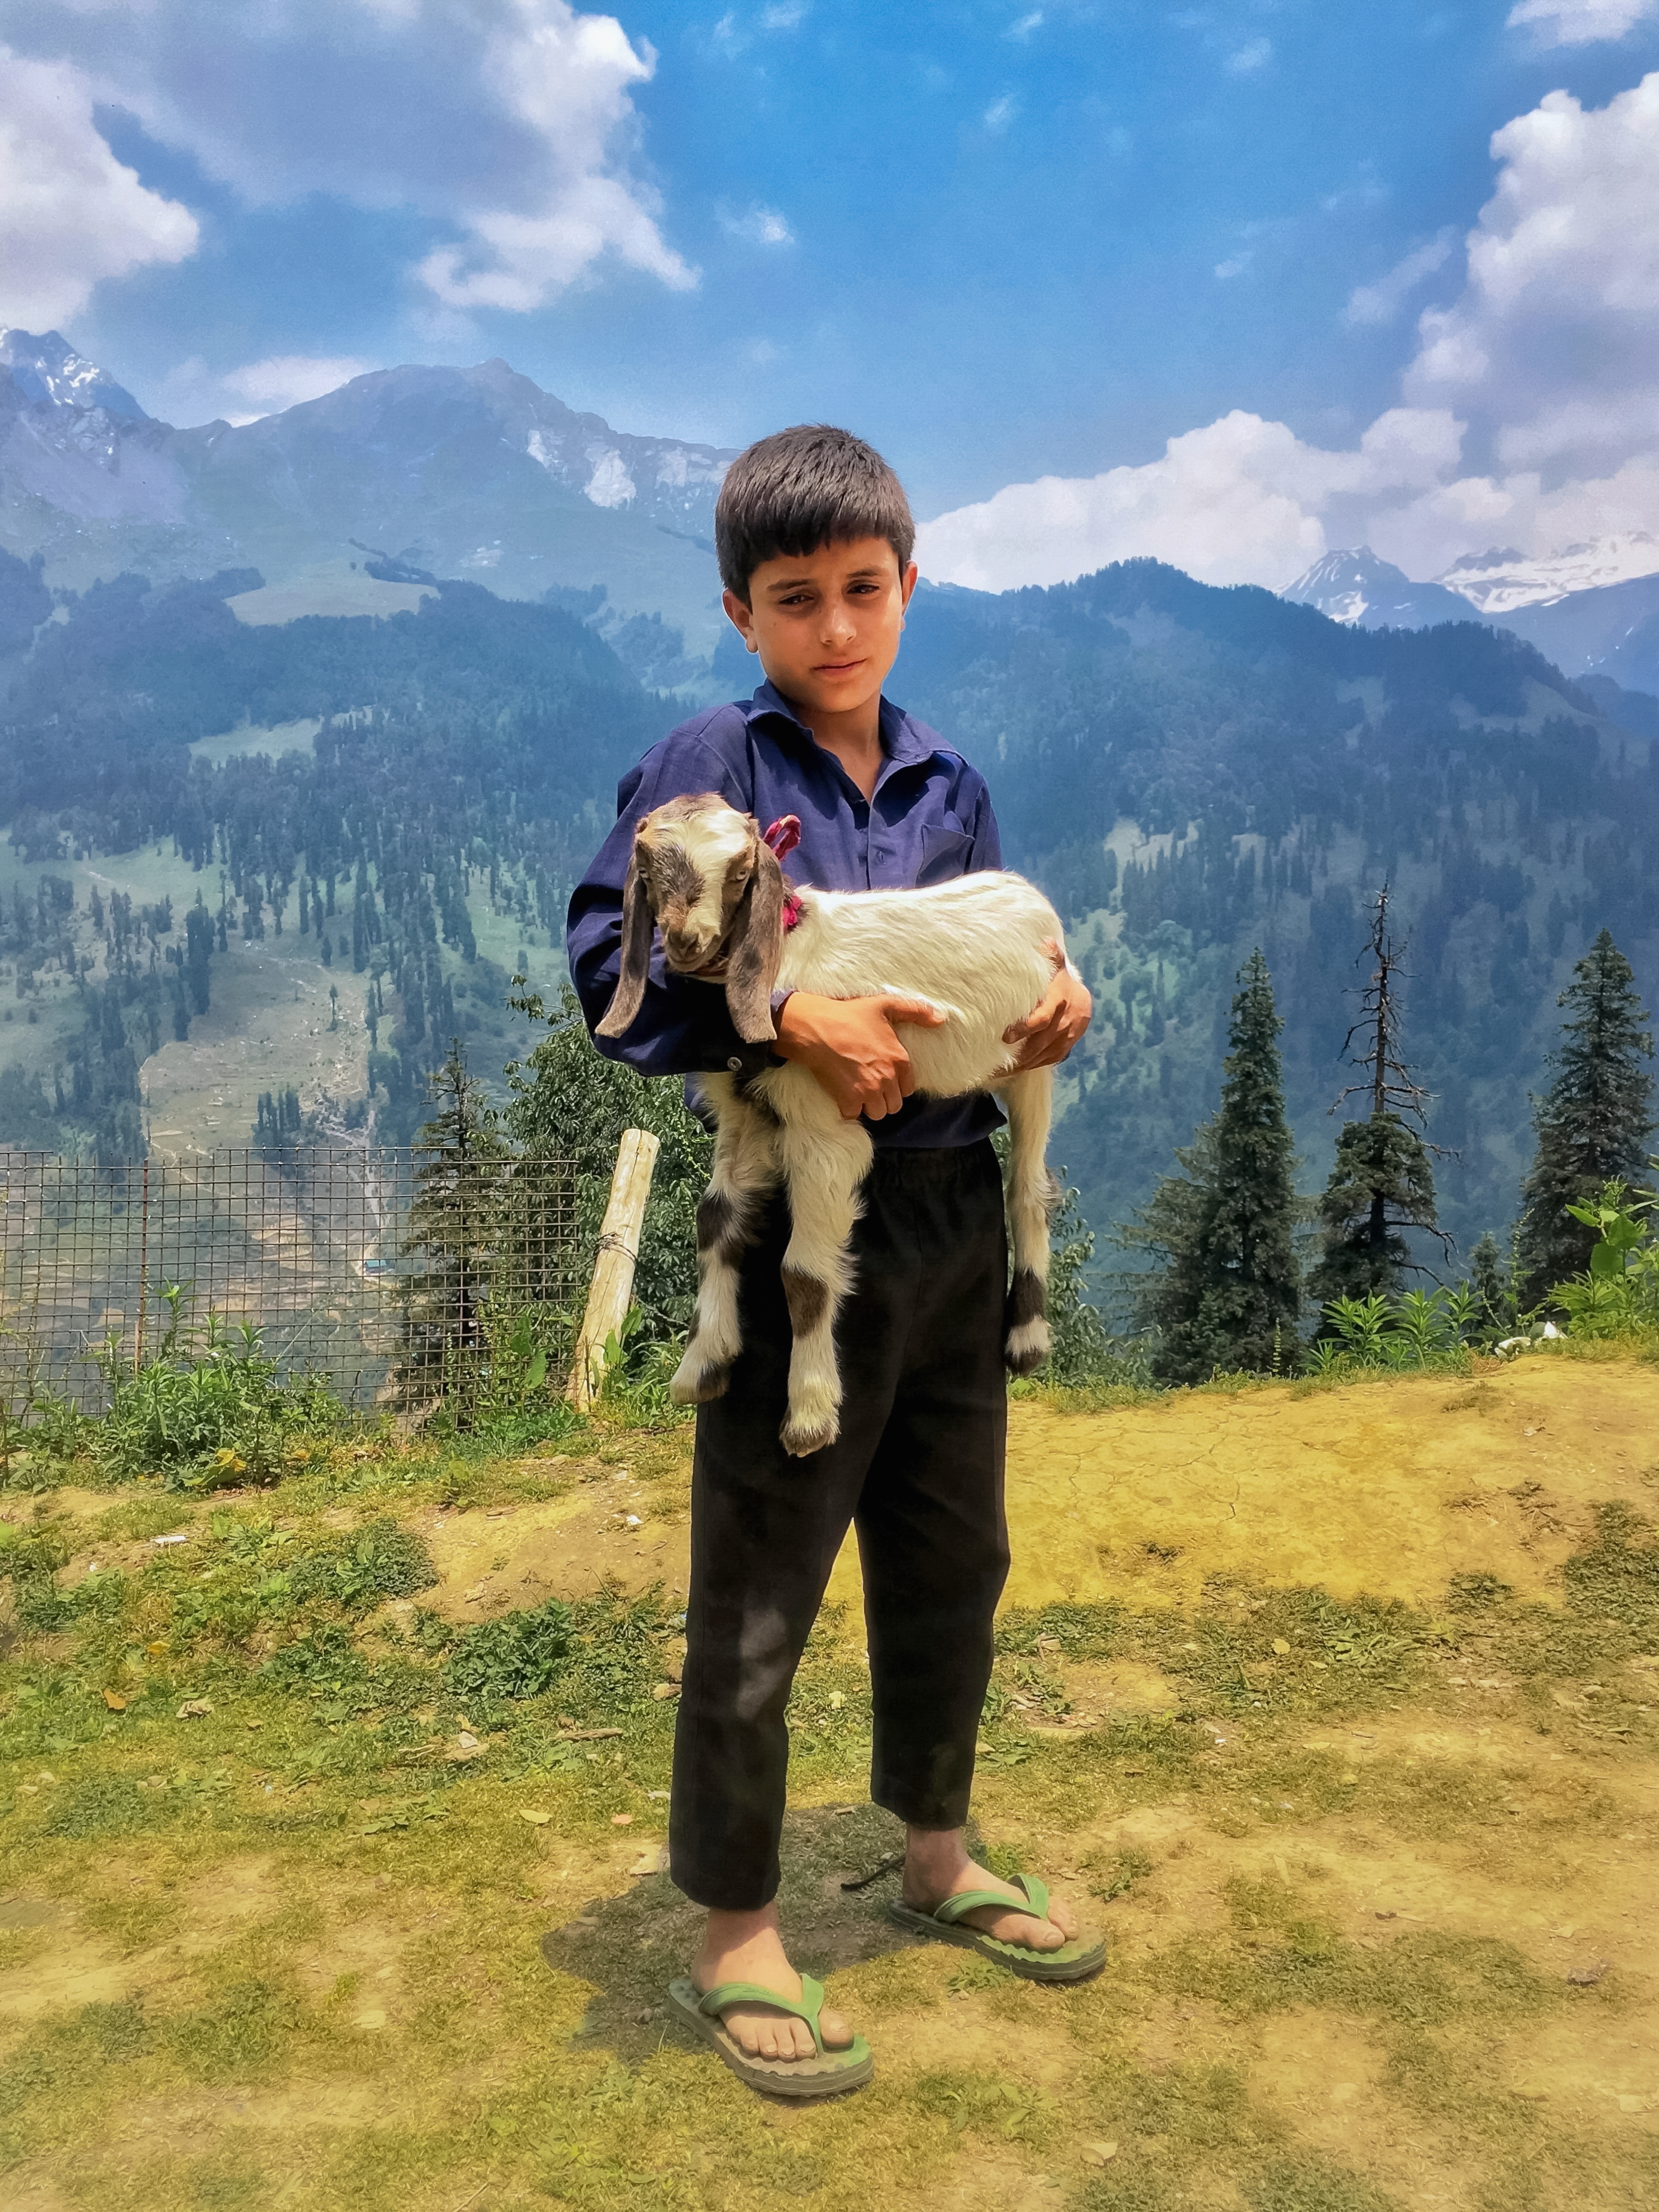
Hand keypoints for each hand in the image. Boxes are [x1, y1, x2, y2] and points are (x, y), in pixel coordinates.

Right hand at [773, 991, 947, 1118]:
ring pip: (878, 1113)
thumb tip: (941, 1019)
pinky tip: (843, 1095)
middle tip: (869, 1085)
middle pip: (894, 1105)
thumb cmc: (849, 1015)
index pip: (908, 1089)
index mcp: (900, 1060)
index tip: (883, 1076)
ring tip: (858, 1092)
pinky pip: (854, 1115)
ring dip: (869, 1106)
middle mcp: (887, 1079)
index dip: (896, 1085)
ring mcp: (868, 1091)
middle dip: (884, 1098)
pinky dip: (848, 1108)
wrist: (816, 1028)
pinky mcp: (848, 1099)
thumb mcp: (885, 1005)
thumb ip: (915, 1011)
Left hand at [1003, 941, 1091, 1070]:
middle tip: (992, 1062)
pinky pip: (1047, 1062)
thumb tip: (1046, 942)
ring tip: (996, 1071)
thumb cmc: (1058, 980)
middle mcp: (1064, 1023)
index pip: (1042, 1019)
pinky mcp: (1064, 1050)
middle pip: (1039, 1043)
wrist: (1081, 999)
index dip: (1025, 1029)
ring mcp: (1066, 1039)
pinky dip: (1029, 1066)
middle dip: (1017, 1054)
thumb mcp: (1055, 965)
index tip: (1005, 1036)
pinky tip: (1011, 1070)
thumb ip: (1051, 955)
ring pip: (1042, 1056)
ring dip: (1021, 1064)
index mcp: (1059, 1001)